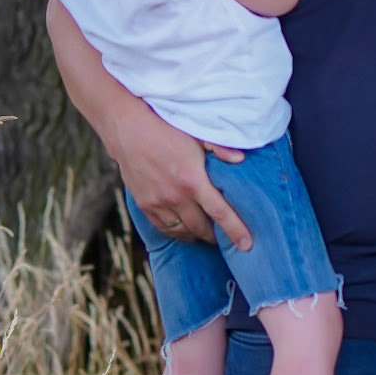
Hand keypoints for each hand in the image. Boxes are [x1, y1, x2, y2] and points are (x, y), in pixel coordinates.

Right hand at [112, 101, 251, 249]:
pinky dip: (177, 232)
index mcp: (193, 180)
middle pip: (201, 228)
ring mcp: (158, 203)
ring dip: (197, 235)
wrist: (128, 129)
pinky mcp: (144, 205)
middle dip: (216, 236)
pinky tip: (185, 229)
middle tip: (226, 236)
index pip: (220, 213)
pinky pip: (164, 228)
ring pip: (183, 232)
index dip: (236, 231)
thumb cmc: (167, 129)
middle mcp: (175, 196)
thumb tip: (241, 159)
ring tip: (206, 233)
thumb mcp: (198, 134)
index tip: (247, 245)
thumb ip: (220, 148)